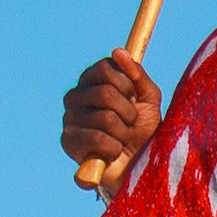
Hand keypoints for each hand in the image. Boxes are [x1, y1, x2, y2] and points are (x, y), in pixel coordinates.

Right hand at [61, 53, 161, 184]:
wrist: (138, 166)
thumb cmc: (143, 130)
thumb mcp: (149, 98)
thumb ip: (137, 74)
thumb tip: (118, 50)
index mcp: (92, 81)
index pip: (105, 68)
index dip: (126, 84)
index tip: (133, 98)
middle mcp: (76, 96)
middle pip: (105, 93)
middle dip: (129, 113)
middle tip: (130, 124)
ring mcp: (69, 118)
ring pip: (105, 118)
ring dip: (124, 134)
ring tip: (122, 141)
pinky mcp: (68, 141)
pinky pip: (97, 138)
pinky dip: (114, 148)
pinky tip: (112, 153)